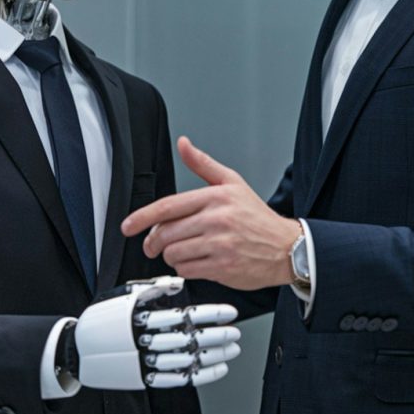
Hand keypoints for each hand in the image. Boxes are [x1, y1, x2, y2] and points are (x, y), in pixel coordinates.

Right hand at [75, 276, 240, 389]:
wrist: (78, 348)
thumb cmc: (104, 316)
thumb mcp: (125, 294)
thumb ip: (154, 287)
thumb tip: (180, 281)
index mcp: (141, 315)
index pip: (184, 314)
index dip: (210, 314)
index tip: (229, 312)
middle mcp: (143, 339)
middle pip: (189, 338)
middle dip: (217, 335)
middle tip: (235, 332)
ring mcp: (143, 361)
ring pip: (186, 360)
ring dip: (213, 355)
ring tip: (232, 348)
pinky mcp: (143, 378)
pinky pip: (177, 379)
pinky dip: (200, 375)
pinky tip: (217, 369)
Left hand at [121, 137, 300, 290]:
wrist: (286, 247)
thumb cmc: (257, 216)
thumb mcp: (232, 182)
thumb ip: (203, 164)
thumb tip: (183, 144)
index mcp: (215, 197)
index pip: (169, 206)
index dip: (142, 217)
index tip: (128, 226)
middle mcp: (217, 219)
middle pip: (166, 233)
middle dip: (153, 241)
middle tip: (153, 245)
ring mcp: (220, 244)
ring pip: (174, 253)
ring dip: (171, 256)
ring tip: (183, 250)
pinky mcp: (223, 267)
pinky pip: (187, 270)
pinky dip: (184, 268)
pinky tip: (195, 261)